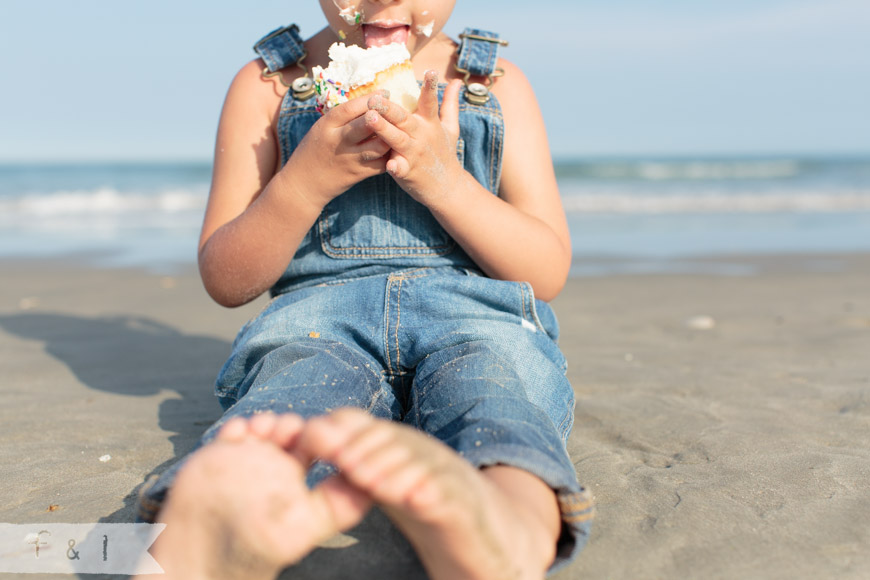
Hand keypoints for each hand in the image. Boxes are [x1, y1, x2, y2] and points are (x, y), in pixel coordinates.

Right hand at [282, 93, 391, 208]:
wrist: (303, 184)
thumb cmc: (313, 151)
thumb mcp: (321, 129)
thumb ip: (342, 118)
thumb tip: (369, 102)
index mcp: (326, 126)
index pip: (351, 108)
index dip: (370, 99)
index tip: (384, 93)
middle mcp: (338, 141)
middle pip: (368, 124)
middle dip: (384, 115)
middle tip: (396, 110)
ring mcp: (350, 159)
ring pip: (379, 145)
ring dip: (391, 136)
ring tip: (397, 129)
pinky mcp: (358, 174)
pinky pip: (381, 163)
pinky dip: (390, 155)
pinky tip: (393, 148)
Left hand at [364, 72, 465, 205]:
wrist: (448, 187)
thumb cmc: (444, 153)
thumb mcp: (451, 128)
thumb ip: (450, 103)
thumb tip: (457, 81)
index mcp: (430, 123)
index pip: (430, 101)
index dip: (431, 87)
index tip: (431, 71)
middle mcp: (422, 136)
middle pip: (405, 119)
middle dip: (390, 108)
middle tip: (375, 97)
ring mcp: (415, 154)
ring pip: (397, 139)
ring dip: (384, 130)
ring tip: (369, 118)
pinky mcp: (408, 172)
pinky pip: (400, 168)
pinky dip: (395, 167)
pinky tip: (390, 165)